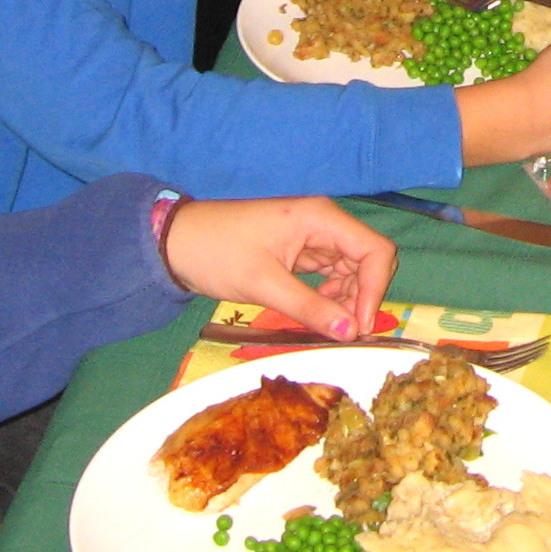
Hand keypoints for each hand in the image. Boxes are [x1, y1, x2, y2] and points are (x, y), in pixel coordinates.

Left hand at [157, 194, 396, 339]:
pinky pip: (331, 273)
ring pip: (352, 269)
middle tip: (346, 332)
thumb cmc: (217, 253)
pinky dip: (332, 296)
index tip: (359, 326)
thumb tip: (350, 333)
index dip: (375, 289)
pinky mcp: (300, 251)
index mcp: (321, 218)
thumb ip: (309, 308)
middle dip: (364, 296)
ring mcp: (313, 236)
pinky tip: (318, 313)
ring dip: (348, 299)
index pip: (374, 250)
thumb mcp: (263, 284)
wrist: (176, 243)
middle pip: (368, 259)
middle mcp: (324, 223)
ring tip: (329, 326)